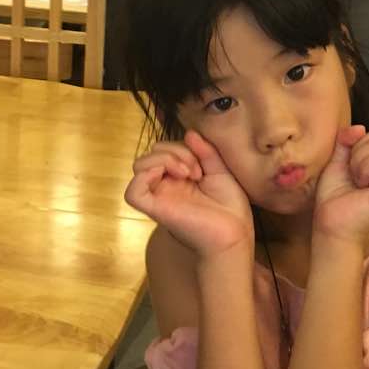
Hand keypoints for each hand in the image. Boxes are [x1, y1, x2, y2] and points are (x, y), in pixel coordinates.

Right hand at [124, 131, 253, 257]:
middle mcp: (166, 187)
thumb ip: (205, 151)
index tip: (203, 164)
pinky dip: (145, 175)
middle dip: (174, 150)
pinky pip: (132, 192)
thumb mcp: (220, 171)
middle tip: (196, 170)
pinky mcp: (157, 210)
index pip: (165, 150)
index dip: (182, 147)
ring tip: (188, 173)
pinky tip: (170, 176)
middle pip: (151, 154)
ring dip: (165, 159)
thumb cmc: (231, 209)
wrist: (235, 235)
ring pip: (139, 166)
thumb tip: (189, 133)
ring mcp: (160, 198)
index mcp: (179, 179)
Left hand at [312, 125, 368, 243]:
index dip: (358, 144)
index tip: (350, 167)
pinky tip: (360, 185)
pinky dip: (364, 168)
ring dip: (359, 162)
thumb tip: (359, 127)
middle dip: (358, 152)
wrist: (330, 226)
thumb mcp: (338, 161)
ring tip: (357, 182)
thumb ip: (347, 141)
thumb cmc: (334, 198)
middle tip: (354, 176)